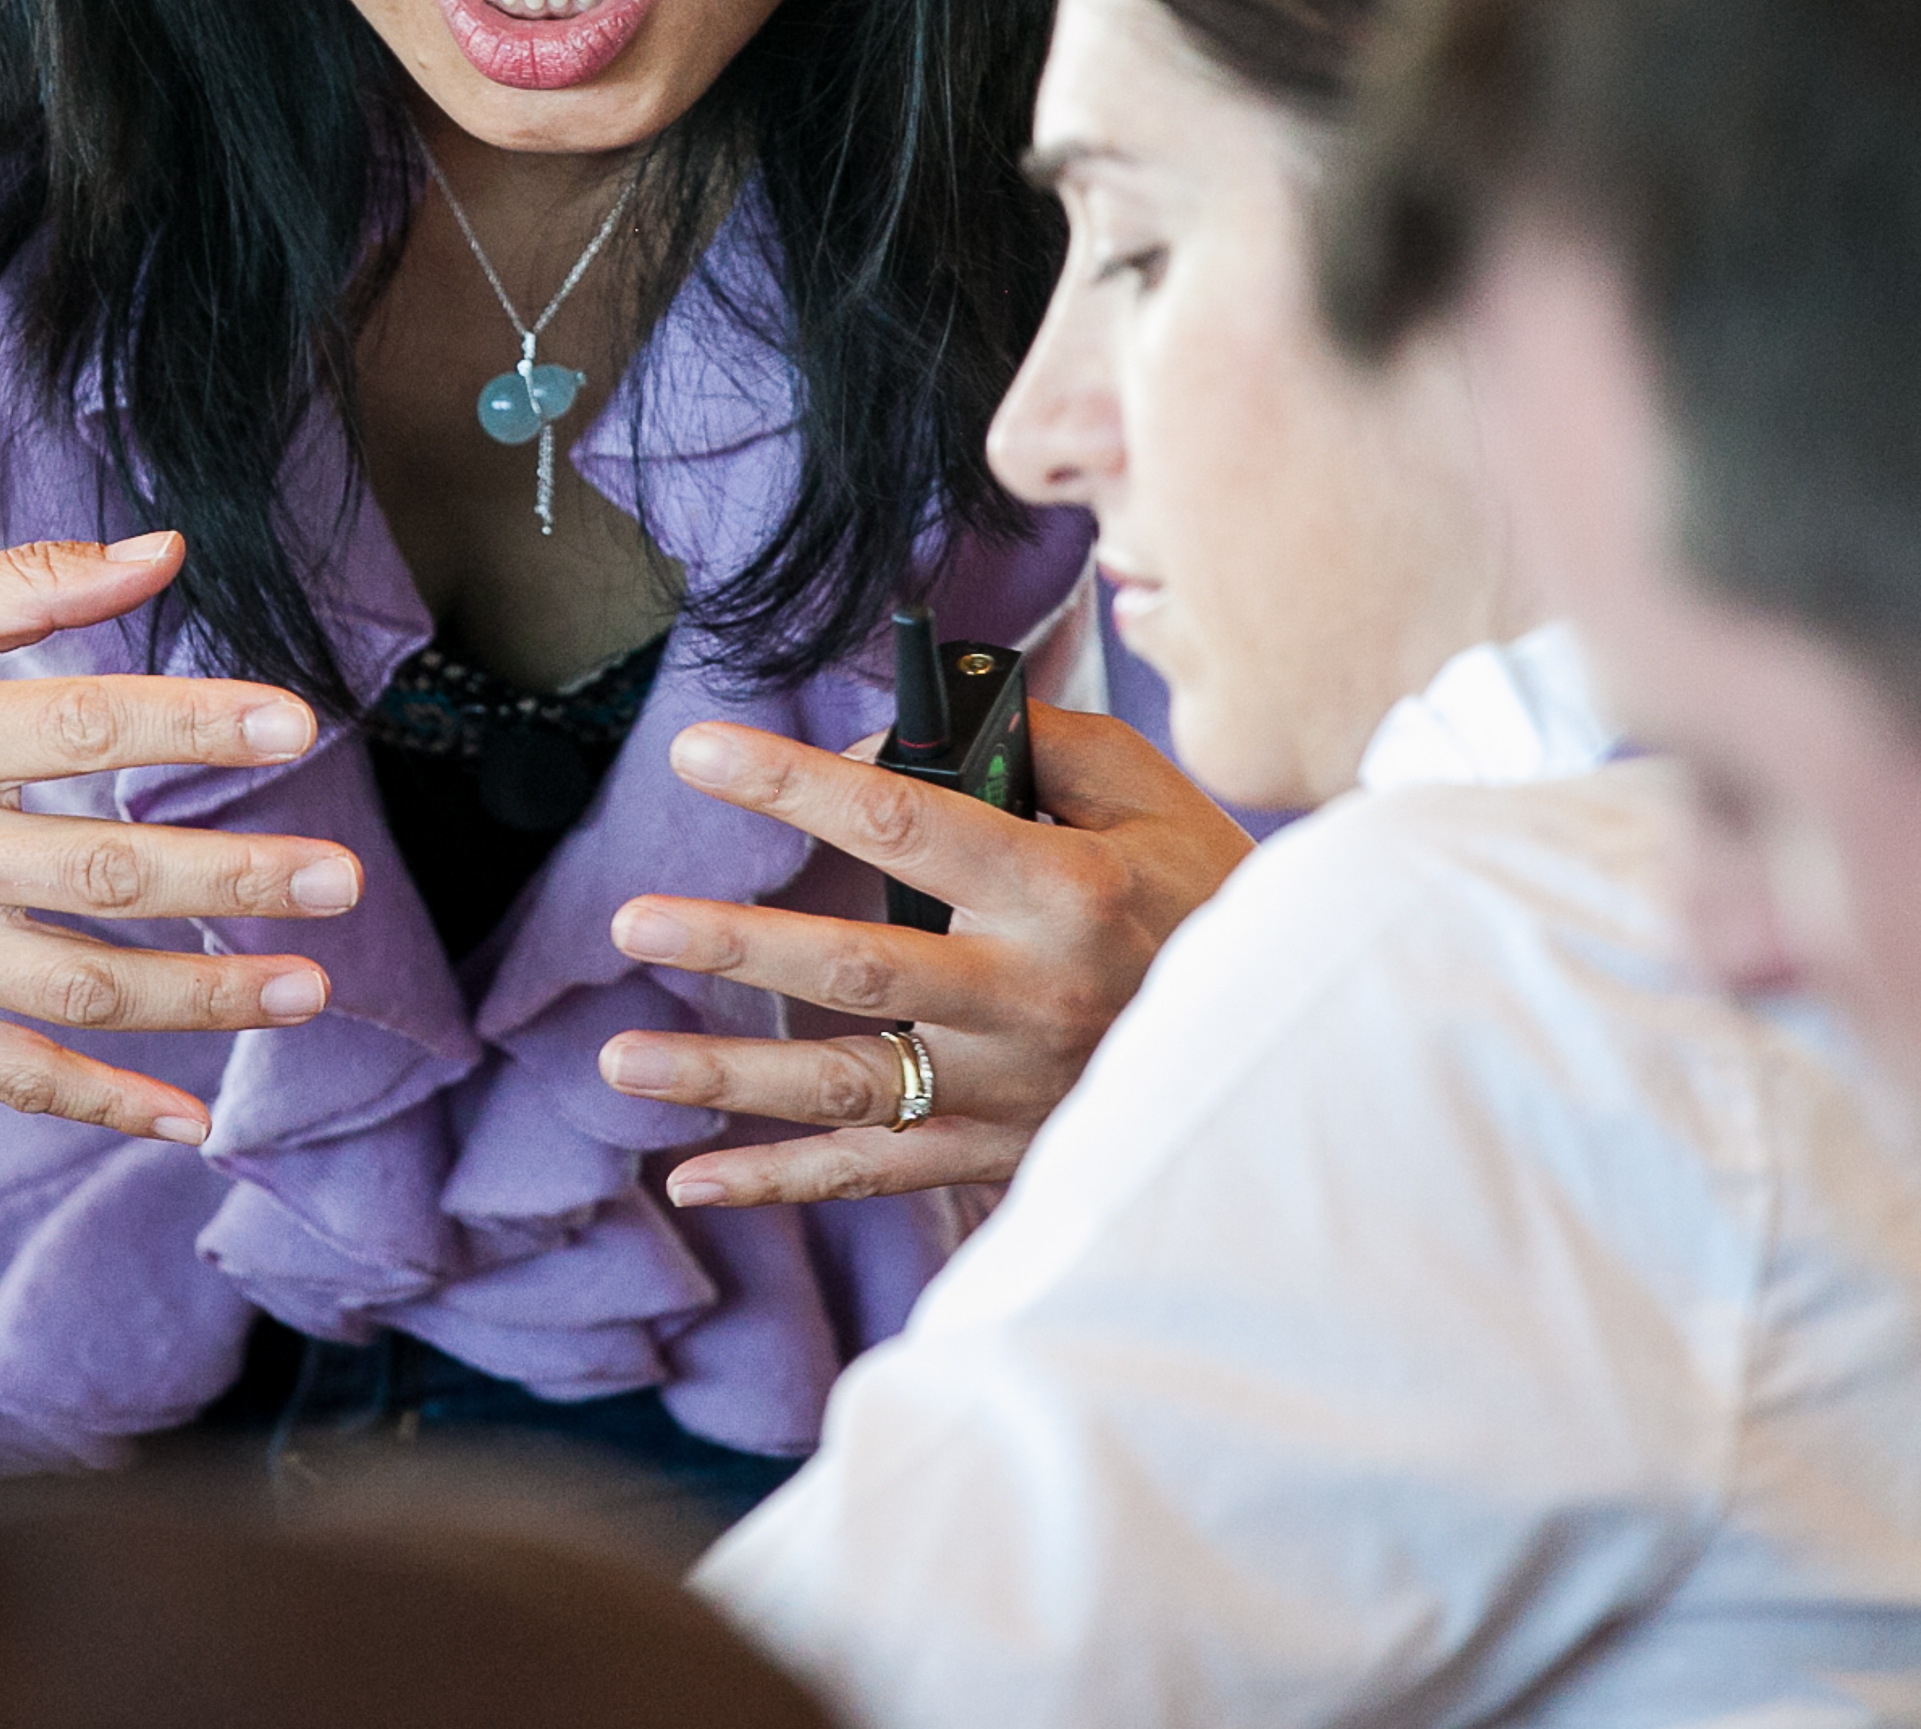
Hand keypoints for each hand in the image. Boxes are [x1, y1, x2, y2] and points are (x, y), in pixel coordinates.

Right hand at [0, 532, 360, 1148]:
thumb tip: (162, 552)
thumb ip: (23, 584)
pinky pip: (13, 1076)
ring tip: (308, 988)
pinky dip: (105, 1104)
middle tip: (343, 880)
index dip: (197, 726)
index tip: (297, 727)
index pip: (86, 726)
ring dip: (203, 995)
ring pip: (78, 987)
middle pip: (103, 870)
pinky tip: (196, 1119)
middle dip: (234, 877)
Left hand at [596, 703, 1252, 1204]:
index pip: (906, 822)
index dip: (795, 782)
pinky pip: (877, 1173)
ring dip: (727, 1076)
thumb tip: (892, 739)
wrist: (1301, 1040)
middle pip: (859, 971)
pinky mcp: (1001, 1151)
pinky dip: (781, 1181)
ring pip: (851, 1088)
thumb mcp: (1145, 791)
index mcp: (1065, 892)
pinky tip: (691, 1177)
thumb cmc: (1205, 892)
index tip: (697, 749)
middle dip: (736, 944)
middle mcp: (1031, 997)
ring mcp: (1014, 1089)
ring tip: (620, 1060)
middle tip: (632, 919)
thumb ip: (1029, 744)